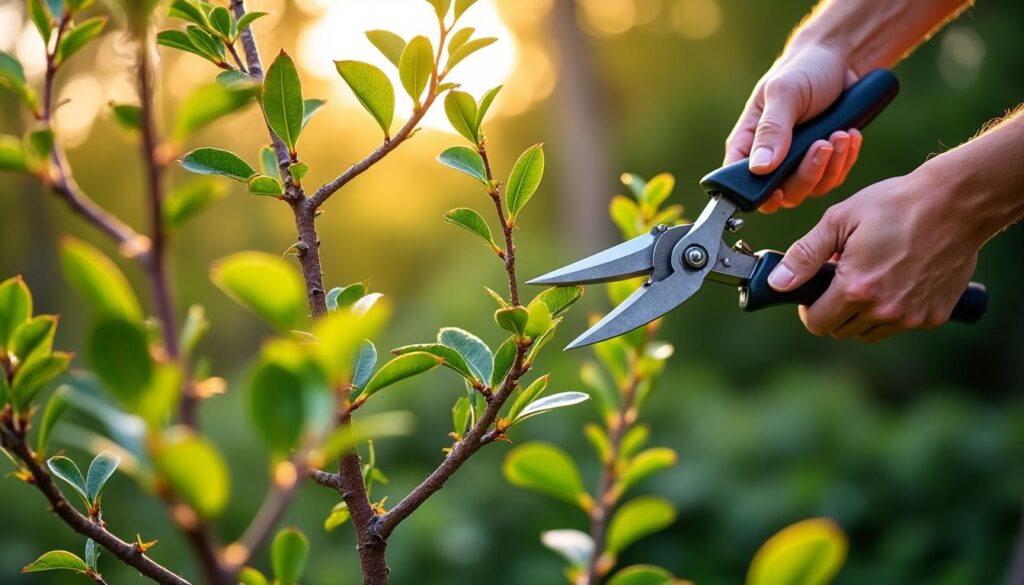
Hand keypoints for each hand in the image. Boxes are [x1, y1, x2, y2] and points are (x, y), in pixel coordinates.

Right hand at [725, 43, 862, 212]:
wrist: (842, 59)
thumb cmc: (804, 69)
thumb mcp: (784, 93)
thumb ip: (771, 130)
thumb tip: (759, 168)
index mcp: (749, 142)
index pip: (739, 180)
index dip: (756, 194)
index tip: (778, 191)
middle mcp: (770, 158)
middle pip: (781, 193)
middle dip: (806, 174)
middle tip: (822, 144)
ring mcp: (797, 162)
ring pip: (810, 189)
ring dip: (830, 166)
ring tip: (842, 134)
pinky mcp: (824, 162)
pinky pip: (832, 178)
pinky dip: (844, 161)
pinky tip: (851, 135)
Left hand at [766, 167, 978, 341]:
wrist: (957, 203)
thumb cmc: (895, 205)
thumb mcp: (839, 220)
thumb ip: (804, 255)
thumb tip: (777, 282)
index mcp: (855, 289)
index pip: (817, 323)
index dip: (810, 307)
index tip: (815, 290)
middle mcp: (884, 310)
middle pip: (841, 330)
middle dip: (834, 308)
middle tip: (843, 278)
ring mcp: (912, 317)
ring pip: (870, 332)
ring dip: (862, 313)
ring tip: (871, 276)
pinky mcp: (935, 316)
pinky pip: (901, 325)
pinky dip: (894, 310)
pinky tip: (900, 280)